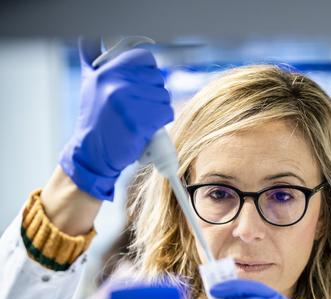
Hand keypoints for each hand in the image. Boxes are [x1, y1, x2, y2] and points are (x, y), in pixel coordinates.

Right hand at [59, 38, 173, 200]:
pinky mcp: (138, 122)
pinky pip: (167, 113)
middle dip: (153, 95)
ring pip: (164, 97)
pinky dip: (161, 122)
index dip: (148, 73)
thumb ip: (92, 58)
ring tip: (140, 119)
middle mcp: (116, 83)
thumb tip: (88, 36)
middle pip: (158, 79)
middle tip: (138, 108)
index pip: (145, 58)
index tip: (142, 86)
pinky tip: (146, 128)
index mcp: (107, 71)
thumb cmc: (96, 119)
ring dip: (158, 110)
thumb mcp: (90, 83)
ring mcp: (127, 103)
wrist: (93, 153)